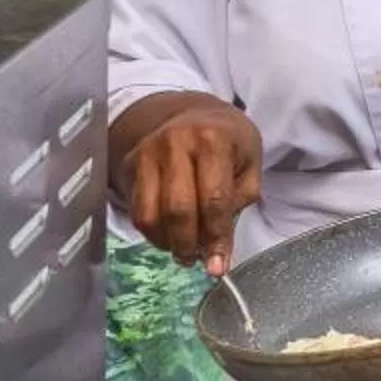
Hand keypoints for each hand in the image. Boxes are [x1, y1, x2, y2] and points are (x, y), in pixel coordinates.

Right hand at [110, 93, 262, 271]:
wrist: (195, 114)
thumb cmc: (230, 142)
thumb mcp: (250, 164)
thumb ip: (239, 202)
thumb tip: (218, 249)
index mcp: (213, 139)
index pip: (214, 199)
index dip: (216, 237)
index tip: (218, 266)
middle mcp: (176, 141)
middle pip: (178, 208)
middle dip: (188, 244)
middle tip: (197, 261)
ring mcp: (148, 151)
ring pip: (151, 213)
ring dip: (167, 242)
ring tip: (184, 250)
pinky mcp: (131, 163)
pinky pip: (137, 210)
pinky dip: (152, 232)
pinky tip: (168, 235)